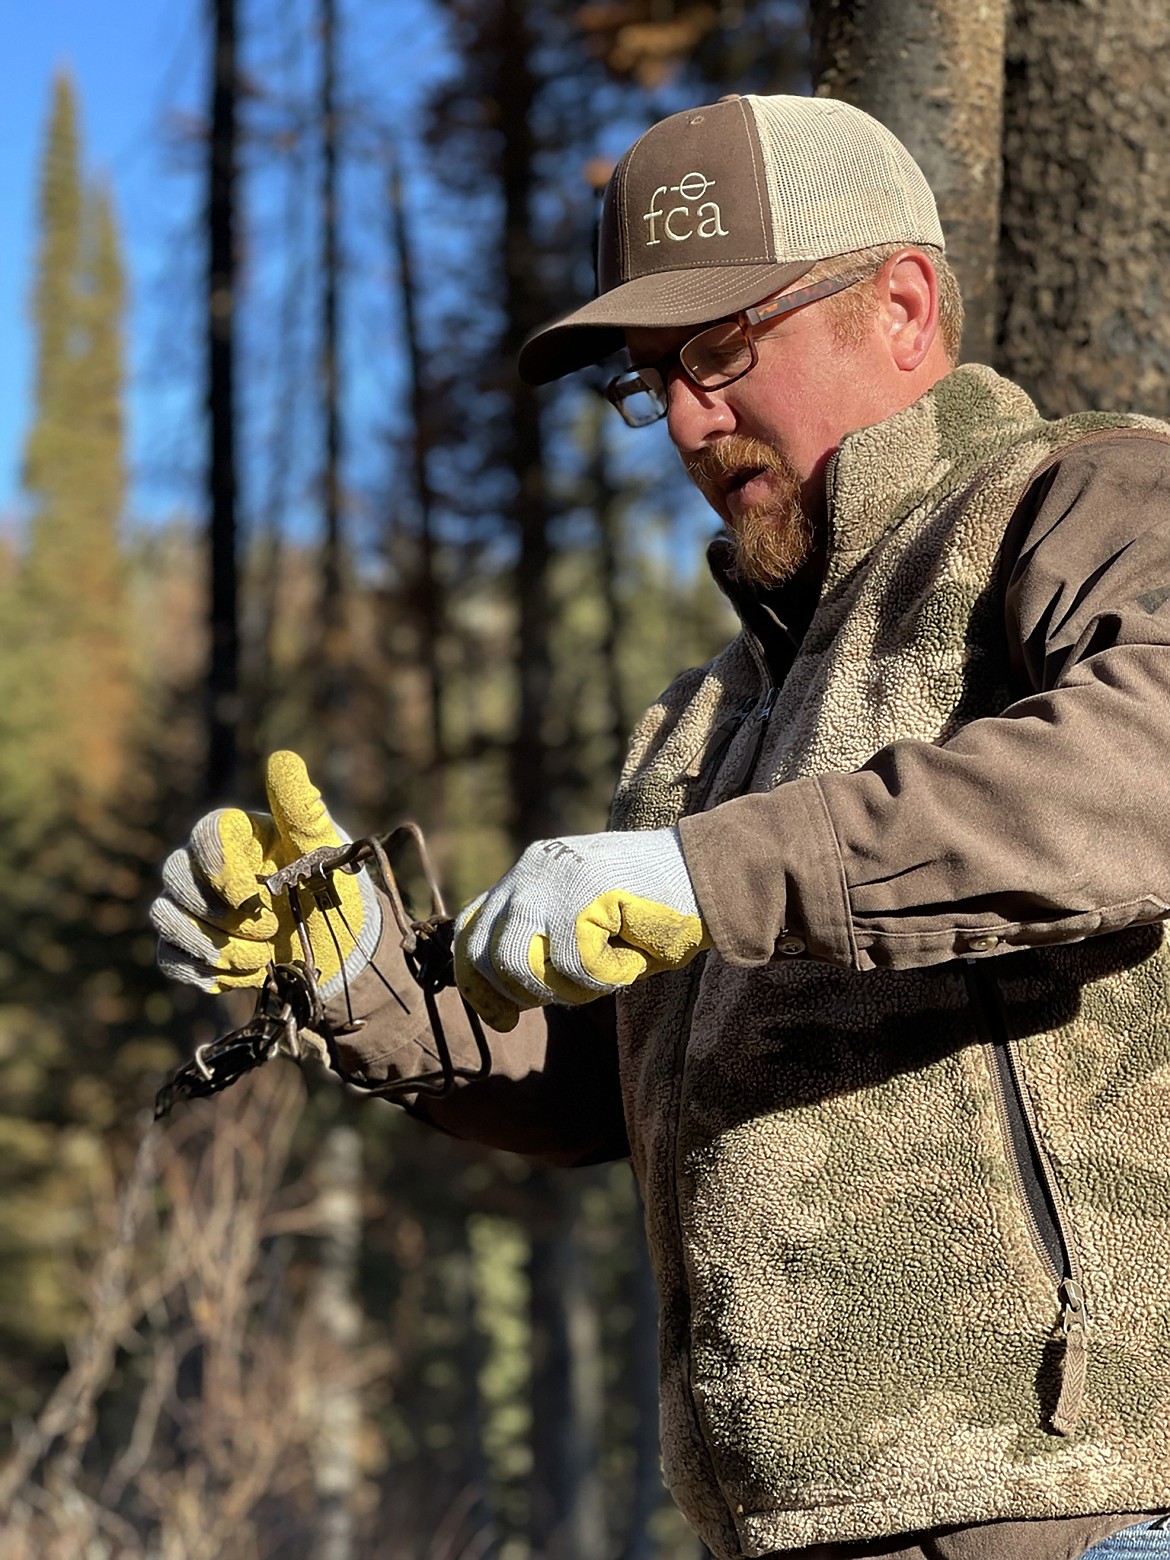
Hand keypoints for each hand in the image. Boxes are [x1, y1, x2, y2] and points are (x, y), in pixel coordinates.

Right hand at [151, 751, 380, 999]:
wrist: (336, 943)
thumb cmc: (328, 884)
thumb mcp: (322, 847)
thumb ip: (301, 807)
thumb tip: (282, 757)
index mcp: (235, 834)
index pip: (204, 834)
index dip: (220, 868)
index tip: (254, 898)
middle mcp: (203, 866)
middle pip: (173, 874)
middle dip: (220, 911)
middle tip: (271, 929)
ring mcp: (191, 907)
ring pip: (164, 916)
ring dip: (215, 945)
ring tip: (264, 955)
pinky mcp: (187, 948)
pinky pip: (170, 959)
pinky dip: (207, 972)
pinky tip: (249, 972)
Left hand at [454, 827, 708, 1030]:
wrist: (708, 875)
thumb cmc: (651, 910)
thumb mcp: (581, 922)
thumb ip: (540, 941)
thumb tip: (504, 993)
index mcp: (526, 876)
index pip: (470, 933)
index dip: (478, 985)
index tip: (503, 1019)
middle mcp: (529, 872)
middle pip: (485, 957)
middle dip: (523, 994)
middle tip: (573, 992)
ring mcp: (552, 880)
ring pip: (520, 966)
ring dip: (566, 988)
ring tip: (606, 972)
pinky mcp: (583, 894)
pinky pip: (576, 968)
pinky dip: (608, 978)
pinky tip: (632, 958)